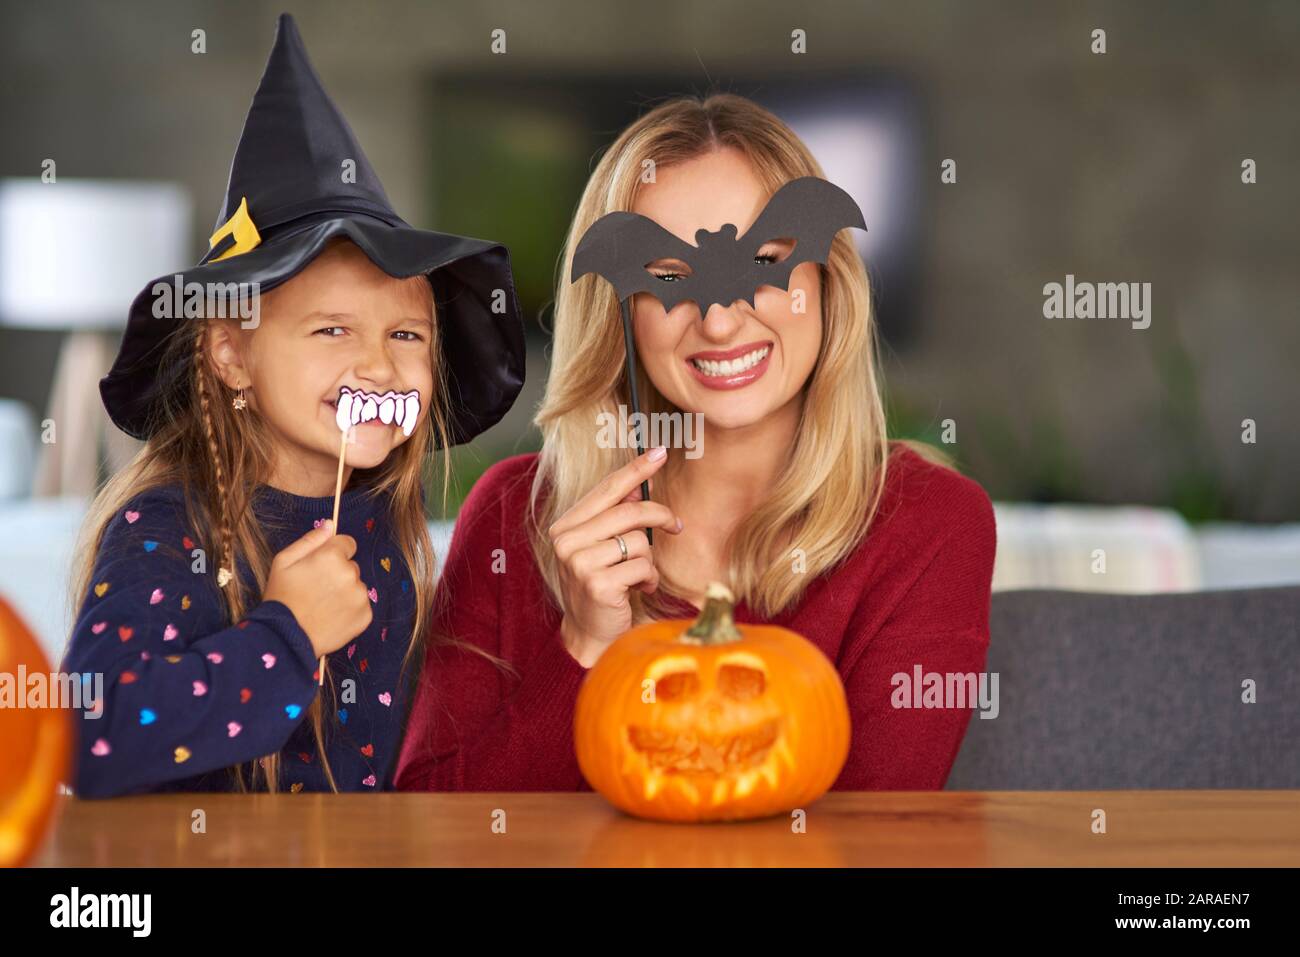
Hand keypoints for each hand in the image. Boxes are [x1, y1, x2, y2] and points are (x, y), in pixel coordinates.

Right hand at [263, 520, 371, 658]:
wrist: (285, 638)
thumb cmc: (281, 597)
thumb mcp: (284, 561)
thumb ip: (310, 540)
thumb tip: (330, 524)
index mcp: (332, 556)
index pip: (347, 543)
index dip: (333, 553)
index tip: (321, 566)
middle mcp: (351, 573)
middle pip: (351, 566)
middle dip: (338, 573)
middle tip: (316, 589)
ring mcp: (360, 596)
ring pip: (356, 586)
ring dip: (345, 592)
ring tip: (322, 605)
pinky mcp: (366, 616)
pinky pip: (361, 605)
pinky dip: (350, 610)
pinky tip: (332, 617)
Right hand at [548, 447, 682, 666]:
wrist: (590, 633)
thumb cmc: (602, 586)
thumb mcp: (604, 548)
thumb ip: (615, 518)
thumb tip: (638, 487)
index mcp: (566, 526)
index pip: (607, 489)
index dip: (636, 470)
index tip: (660, 452)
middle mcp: (566, 541)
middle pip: (629, 512)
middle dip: (660, 516)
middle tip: (676, 526)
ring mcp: (579, 562)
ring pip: (639, 541)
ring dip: (649, 560)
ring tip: (638, 576)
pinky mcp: (597, 583)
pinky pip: (643, 566)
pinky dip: (648, 579)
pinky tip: (636, 590)